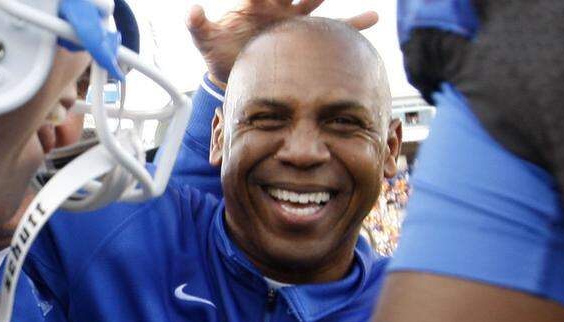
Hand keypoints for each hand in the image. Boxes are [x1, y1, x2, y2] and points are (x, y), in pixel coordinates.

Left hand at [187, 0, 378, 84]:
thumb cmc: (218, 52)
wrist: (235, 73)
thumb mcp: (205, 40)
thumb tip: (191, 10)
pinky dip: (353, 23)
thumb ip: (197, 26)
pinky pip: (333, 29)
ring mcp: (293, 21)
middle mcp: (277, 6)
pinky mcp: (305, 38)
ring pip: (315, 4)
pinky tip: (372, 18)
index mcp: (254, 3)